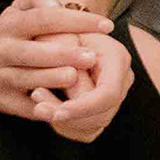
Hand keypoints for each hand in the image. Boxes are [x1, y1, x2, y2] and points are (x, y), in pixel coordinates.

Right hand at [0, 0, 115, 125]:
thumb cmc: (17, 34)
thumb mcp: (24, 8)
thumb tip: (56, 4)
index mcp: (9, 24)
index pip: (45, 18)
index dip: (77, 21)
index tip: (106, 26)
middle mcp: (0, 50)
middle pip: (33, 52)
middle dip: (63, 54)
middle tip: (92, 57)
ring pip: (27, 79)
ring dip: (52, 79)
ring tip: (76, 76)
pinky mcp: (2, 100)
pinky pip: (24, 105)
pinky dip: (43, 106)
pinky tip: (62, 105)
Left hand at [35, 19, 137, 141]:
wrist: (60, 31)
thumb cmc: (57, 29)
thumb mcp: (58, 36)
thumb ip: (66, 58)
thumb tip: (73, 85)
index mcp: (117, 57)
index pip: (108, 93)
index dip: (83, 108)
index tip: (56, 113)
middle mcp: (121, 78)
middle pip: (103, 114)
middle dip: (69, 116)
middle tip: (38, 107)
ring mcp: (113, 95)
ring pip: (94, 125)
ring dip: (63, 122)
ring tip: (37, 103)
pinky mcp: (102, 107)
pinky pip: (87, 130)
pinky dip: (65, 126)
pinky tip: (47, 109)